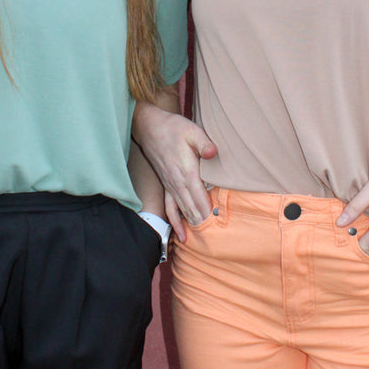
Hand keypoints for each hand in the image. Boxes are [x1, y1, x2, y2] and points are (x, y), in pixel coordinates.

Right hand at [132, 103, 216, 239]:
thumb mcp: (192, 130)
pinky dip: (176, 223)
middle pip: (193, 208)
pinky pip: (170, 208)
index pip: (201, 197)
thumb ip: (204, 143)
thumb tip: (213, 153)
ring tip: (203, 240)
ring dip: (193, 224)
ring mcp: (171, 186)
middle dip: (204, 223)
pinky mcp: (167, 186)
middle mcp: (178, 183)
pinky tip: (181, 235)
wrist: (150, 128)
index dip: (210, 211)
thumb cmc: (174, 128)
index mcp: (187, 171)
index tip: (219, 224)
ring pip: (183, 211)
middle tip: (216, 238)